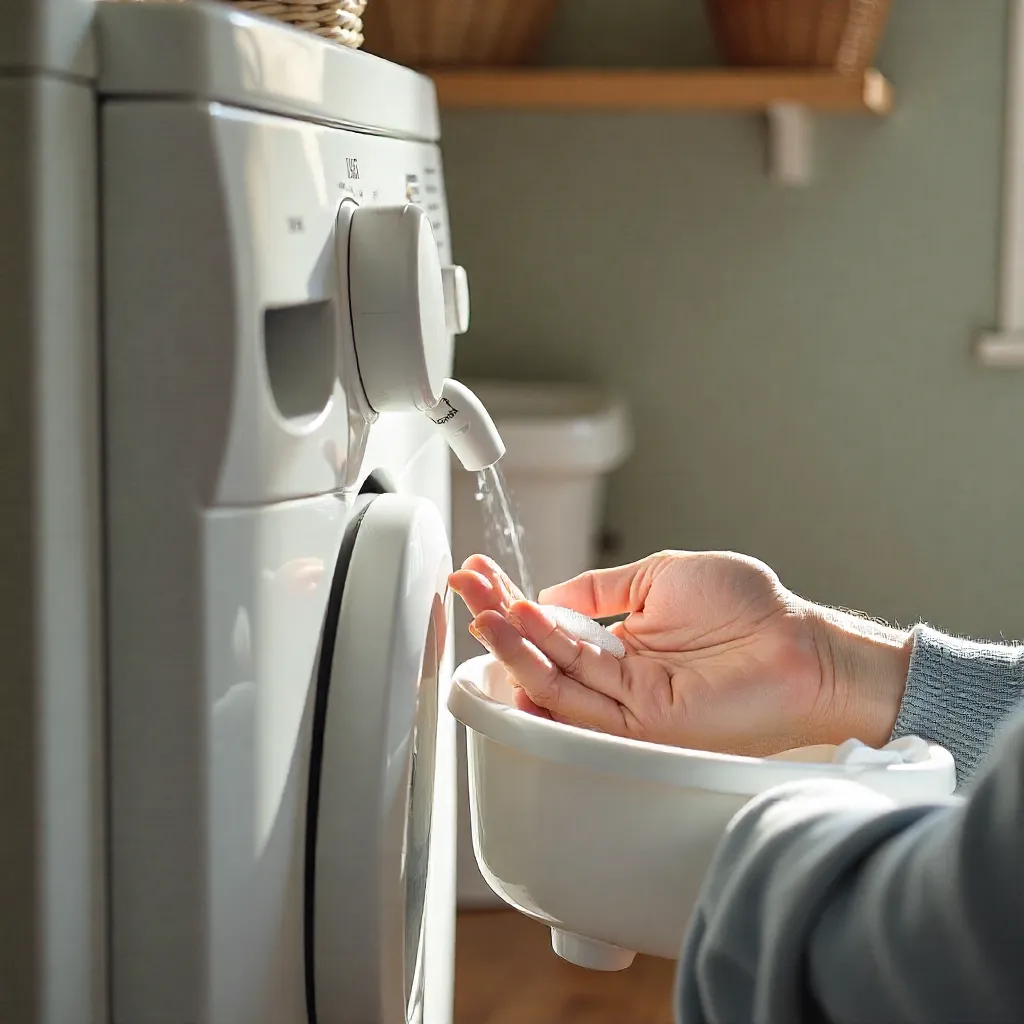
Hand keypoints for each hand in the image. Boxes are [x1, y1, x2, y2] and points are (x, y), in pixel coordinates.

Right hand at [449, 552, 910, 756]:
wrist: (798, 642)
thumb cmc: (746, 607)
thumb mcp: (658, 577)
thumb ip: (601, 590)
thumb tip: (548, 594)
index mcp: (621, 642)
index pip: (553, 624)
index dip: (512, 599)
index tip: (480, 572)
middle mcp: (617, 677)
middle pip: (543, 655)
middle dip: (499, 619)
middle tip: (464, 586)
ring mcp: (628, 703)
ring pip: (554, 679)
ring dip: (513, 644)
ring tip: (481, 609)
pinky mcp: (643, 723)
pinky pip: (584, 698)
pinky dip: (549, 665)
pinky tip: (523, 630)